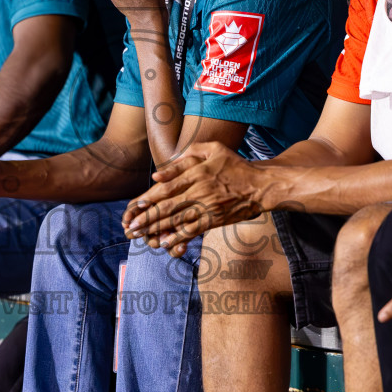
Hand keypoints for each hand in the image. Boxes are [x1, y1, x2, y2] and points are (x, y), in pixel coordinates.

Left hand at [123, 142, 262, 255]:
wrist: (261, 186)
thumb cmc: (236, 165)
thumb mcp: (213, 149)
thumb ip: (187, 155)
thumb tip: (160, 173)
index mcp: (198, 173)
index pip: (167, 187)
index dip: (149, 198)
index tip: (134, 206)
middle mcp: (200, 191)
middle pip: (168, 206)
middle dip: (146, 218)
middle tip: (130, 227)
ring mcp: (208, 207)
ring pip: (177, 220)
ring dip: (156, 229)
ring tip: (140, 236)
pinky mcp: (215, 220)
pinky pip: (193, 230)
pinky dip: (178, 237)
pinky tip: (164, 242)